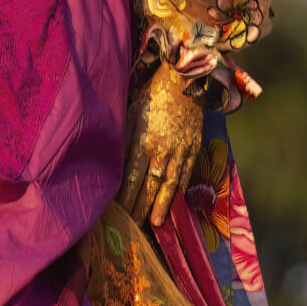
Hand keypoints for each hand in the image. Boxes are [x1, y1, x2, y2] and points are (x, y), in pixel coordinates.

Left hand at [119, 67, 204, 226]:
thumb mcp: (130, 114)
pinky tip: (174, 204)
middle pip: (148, 185)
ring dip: (159, 206)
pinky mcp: (193, 147)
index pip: (131, 177)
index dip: (125, 197)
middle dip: (139, 207)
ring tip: (153, 225)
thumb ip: (123, 140)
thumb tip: (114, 164)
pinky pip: (185, 174)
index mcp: (143, 141)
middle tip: (131, 226)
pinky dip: (178, 191)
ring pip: (168, 184)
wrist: (184, 79)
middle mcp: (162, 150)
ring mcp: (180, 150)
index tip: (117, 213)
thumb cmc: (151, 94)